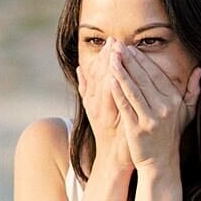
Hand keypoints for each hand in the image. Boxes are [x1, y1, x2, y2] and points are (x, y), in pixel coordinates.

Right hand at [76, 41, 133, 174]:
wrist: (114, 159)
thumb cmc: (110, 133)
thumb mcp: (97, 110)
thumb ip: (88, 89)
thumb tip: (81, 68)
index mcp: (94, 101)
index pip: (98, 74)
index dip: (104, 57)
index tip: (111, 41)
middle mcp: (96, 106)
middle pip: (101, 77)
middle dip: (107, 58)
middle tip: (114, 41)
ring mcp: (104, 115)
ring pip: (105, 86)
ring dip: (110, 69)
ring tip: (117, 51)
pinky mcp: (116, 122)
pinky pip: (114, 102)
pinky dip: (114, 88)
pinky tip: (119, 75)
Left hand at [108, 42, 200, 170]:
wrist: (161, 162)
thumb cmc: (170, 135)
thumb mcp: (187, 113)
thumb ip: (193, 91)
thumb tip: (200, 71)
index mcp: (174, 101)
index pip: (156, 75)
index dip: (142, 60)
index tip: (130, 48)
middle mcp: (164, 108)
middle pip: (143, 79)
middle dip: (129, 61)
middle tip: (117, 46)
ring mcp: (150, 119)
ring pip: (133, 90)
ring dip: (121, 72)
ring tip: (110, 58)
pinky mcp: (137, 129)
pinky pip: (126, 106)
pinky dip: (117, 92)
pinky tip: (109, 80)